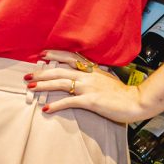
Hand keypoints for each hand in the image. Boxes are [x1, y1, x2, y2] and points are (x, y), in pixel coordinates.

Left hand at [26, 50, 150, 124]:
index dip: (54, 55)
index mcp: (92, 69)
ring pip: (60, 83)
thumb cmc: (123, 92)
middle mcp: (87, 75)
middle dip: (41, 72)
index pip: (69, 57)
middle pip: (59, 70)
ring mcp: (88, 87)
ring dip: (43, 85)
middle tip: (27, 75)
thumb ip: (95, 74)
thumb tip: (86, 73)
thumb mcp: (107, 77)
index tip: (42, 54)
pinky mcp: (90, 100)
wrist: (136, 101)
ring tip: (30, 87)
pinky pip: (68, 102)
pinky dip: (56, 105)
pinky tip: (46, 108)